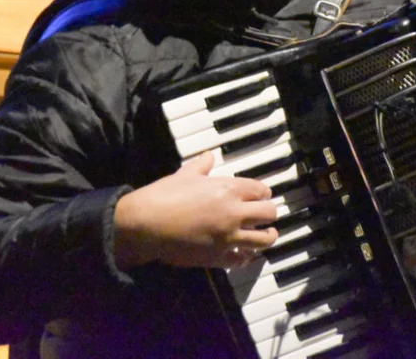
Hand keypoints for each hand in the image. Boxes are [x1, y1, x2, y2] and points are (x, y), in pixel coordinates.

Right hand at [114, 152, 278, 269]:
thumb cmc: (164, 195)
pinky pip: (242, 259)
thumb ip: (201, 165)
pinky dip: (245, 256)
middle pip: (269, 213)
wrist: (146, 225)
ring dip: (267, 236)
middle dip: (269, 212)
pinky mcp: (219, 257)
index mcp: (228, 189)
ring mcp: (229, 237)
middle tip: (265, 214)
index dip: (263, 192)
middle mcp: (234, 213)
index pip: (261, 190)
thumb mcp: (184, 174)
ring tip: (266, 234)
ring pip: (263, 239)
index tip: (261, 195)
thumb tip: (208, 156)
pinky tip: (244, 254)